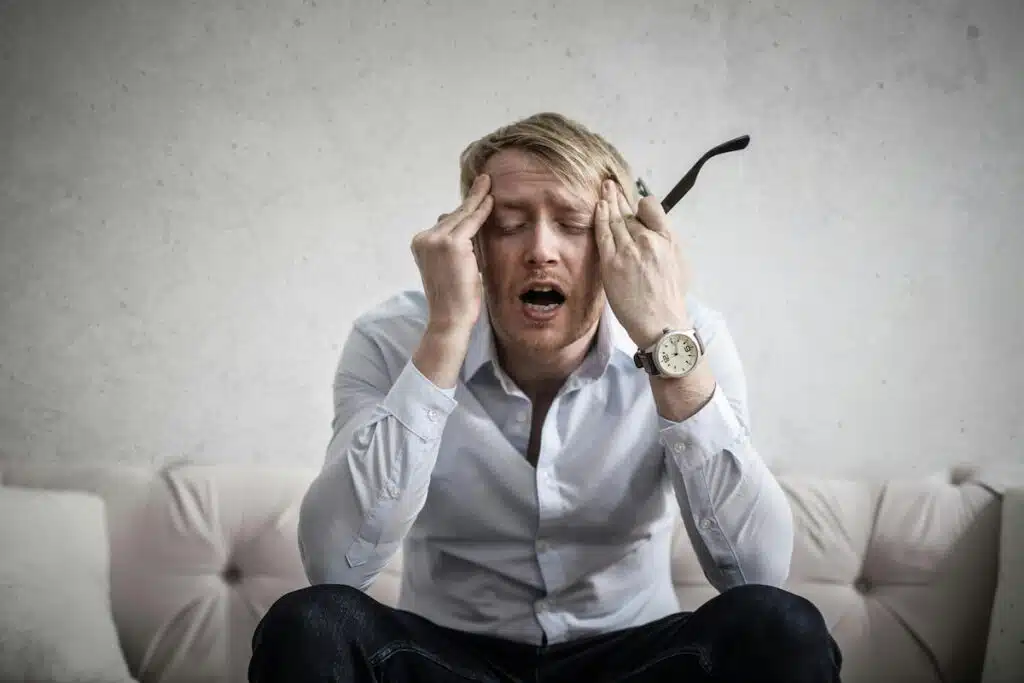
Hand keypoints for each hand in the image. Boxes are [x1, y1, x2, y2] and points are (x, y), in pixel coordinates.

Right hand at [411, 173, 493, 337]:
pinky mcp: (452, 244)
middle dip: (469, 200)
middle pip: (452, 216)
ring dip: (477, 200)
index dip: (461, 210)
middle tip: (483, 181)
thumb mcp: (451, 266)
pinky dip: (482, 211)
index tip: (473, 196)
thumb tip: (465, 225)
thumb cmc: (454, 298)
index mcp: (420, 244)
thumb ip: (455, 246)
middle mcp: (424, 239)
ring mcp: (436, 240)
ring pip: (461, 216)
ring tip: (487, 183)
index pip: (445, 223)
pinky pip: (471, 222)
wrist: (450, 318)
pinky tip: (491, 200)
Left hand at [594, 179, 691, 347]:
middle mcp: (648, 240)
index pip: (651, 209)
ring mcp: (629, 250)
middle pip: (630, 212)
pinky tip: (598, 207)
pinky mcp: (613, 263)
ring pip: (615, 219)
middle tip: (610, 185)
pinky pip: (604, 234)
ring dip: (608, 201)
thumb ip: (665, 246)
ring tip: (603, 190)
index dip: (641, 205)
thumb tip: (654, 235)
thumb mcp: (678, 265)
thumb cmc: (670, 300)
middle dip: (619, 197)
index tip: (634, 204)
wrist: (662, 323)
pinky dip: (600, 217)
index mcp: (666, 240)